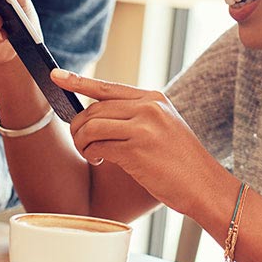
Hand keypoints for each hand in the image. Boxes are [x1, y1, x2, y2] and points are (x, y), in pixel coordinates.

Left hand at [54, 69, 224, 215]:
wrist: (205, 185)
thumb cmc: (181, 162)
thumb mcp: (164, 127)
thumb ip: (137, 116)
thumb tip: (96, 117)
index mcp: (154, 99)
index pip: (108, 87)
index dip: (78, 81)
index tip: (56, 76)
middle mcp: (148, 108)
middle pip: (94, 109)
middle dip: (78, 127)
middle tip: (81, 143)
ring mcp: (143, 127)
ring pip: (92, 126)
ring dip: (82, 142)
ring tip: (90, 154)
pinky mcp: (137, 149)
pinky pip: (99, 146)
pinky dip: (92, 154)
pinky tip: (100, 161)